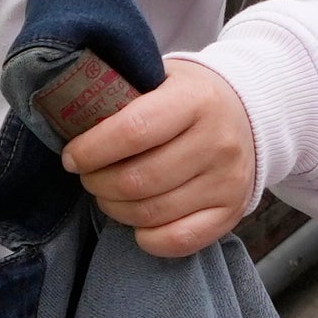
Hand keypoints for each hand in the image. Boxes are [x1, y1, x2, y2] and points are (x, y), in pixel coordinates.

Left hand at [63, 53, 260, 259]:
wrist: (249, 112)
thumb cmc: (188, 96)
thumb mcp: (161, 78)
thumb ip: (124, 94)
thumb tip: (68, 117)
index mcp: (197, 100)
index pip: (134, 130)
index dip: (92, 149)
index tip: (72, 157)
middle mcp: (218, 142)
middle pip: (138, 180)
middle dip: (98, 183)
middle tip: (88, 177)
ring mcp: (228, 181)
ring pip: (152, 213)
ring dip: (115, 209)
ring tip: (107, 194)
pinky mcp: (231, 211)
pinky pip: (179, 240)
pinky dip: (147, 237)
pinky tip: (135, 222)